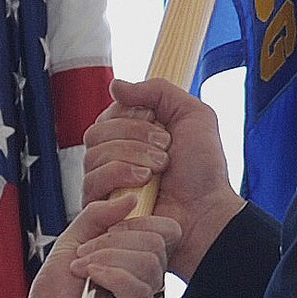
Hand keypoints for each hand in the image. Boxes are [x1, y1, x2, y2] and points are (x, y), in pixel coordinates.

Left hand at [3, 194, 178, 297]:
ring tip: (82, 270)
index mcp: (138, 261)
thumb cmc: (55, 297)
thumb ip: (98, 215)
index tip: (104, 232)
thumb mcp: (73, 241)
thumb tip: (130, 199)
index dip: (134, 223)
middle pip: (156, 245)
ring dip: (106, 260)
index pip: (165, 231)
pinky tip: (91, 279)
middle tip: (84, 256)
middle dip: (112, 242)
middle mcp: (149, 284)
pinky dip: (112, 277)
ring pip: (149, 265)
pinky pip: (140, 292)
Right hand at [82, 78, 242, 278]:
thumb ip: (158, 91)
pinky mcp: (101, 207)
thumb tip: (115, 84)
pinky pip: (91, 182)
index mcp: (132, 133)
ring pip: (92, 156)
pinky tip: (142, 187)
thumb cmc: (203, 170)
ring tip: (158, 172)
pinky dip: (118, 177)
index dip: (133, 116)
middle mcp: (114, 156)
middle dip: (134, 138)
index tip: (163, 129)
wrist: (206, 213)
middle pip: (96, 133)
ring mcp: (106, 182)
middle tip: (165, 154)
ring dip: (131, 158)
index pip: (109, 113)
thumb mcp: (193, 115)